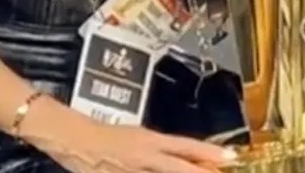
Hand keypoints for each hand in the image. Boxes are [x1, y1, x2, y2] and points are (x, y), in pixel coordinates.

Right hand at [44, 119, 230, 172]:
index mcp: (151, 140)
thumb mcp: (139, 136)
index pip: (186, 147)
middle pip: (178, 167)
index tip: (230, 156)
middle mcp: (144, 156)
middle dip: (202, 172)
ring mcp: (131, 171)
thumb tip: (185, 157)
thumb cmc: (107, 135)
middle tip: (223, 171)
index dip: (209, 152)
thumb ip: (161, 150)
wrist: (74, 138)